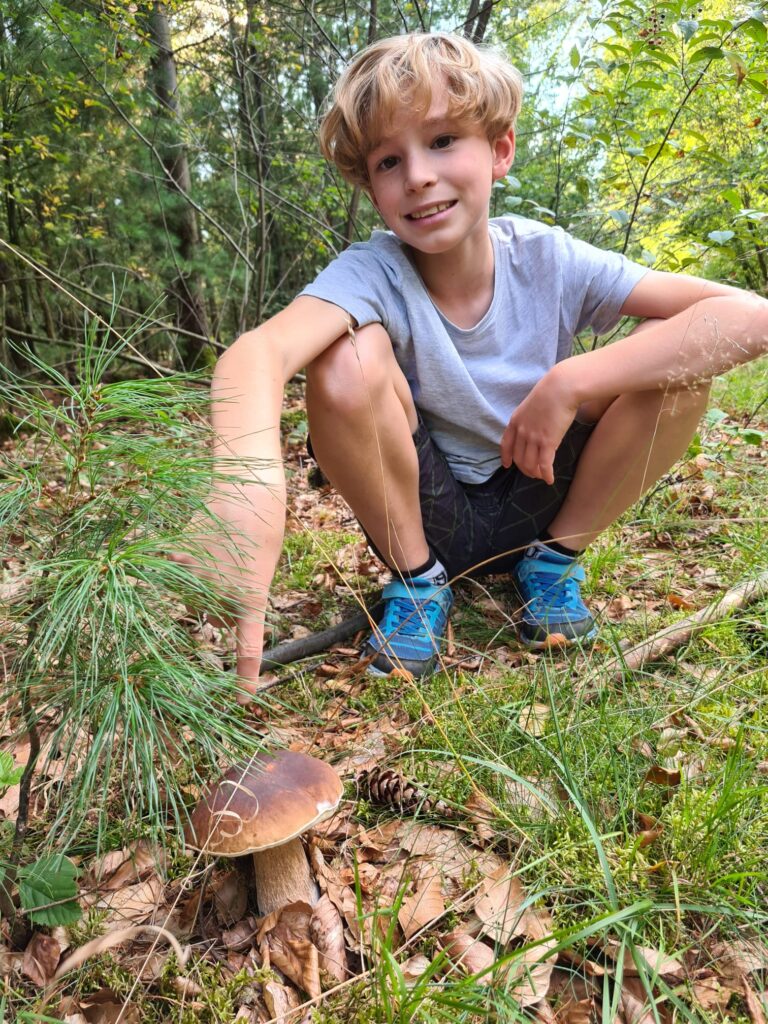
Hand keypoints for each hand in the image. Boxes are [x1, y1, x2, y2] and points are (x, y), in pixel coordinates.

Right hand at [169, 506, 270, 695]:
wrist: (245, 491)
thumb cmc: (262, 528)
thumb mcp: (263, 569)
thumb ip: (242, 597)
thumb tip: (211, 617)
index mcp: (250, 600)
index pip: (247, 648)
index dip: (244, 678)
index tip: (242, 702)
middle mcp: (220, 596)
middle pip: (215, 617)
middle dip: (220, 604)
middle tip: (232, 569)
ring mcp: (196, 580)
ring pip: (193, 599)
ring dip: (200, 587)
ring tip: (217, 554)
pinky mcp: (177, 562)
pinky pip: (175, 577)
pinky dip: (182, 568)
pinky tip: (197, 545)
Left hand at [500, 369, 578, 483]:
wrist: (560, 388)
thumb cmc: (550, 392)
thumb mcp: (531, 405)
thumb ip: (529, 419)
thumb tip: (534, 428)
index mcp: (515, 422)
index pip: (506, 444)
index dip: (506, 457)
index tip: (507, 465)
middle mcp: (522, 432)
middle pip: (519, 458)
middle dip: (524, 468)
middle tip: (532, 472)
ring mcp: (534, 438)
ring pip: (530, 464)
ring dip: (535, 473)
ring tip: (541, 475)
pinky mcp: (548, 442)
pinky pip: (545, 464)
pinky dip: (546, 474)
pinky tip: (550, 480)